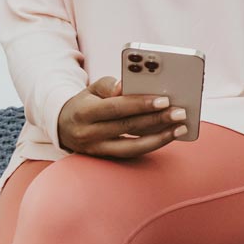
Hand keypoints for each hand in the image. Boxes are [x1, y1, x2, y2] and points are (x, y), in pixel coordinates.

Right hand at [57, 76, 188, 156]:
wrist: (63, 127)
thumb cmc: (85, 103)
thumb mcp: (91, 90)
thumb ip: (109, 85)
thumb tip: (125, 86)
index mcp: (84, 112)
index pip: (116, 107)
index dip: (140, 104)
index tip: (164, 100)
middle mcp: (88, 134)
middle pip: (127, 127)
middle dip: (157, 119)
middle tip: (180, 112)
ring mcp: (96, 150)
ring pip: (131, 147)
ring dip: (160, 138)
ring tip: (180, 128)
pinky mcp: (105, 158)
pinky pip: (131, 153)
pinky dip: (151, 145)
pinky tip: (168, 136)